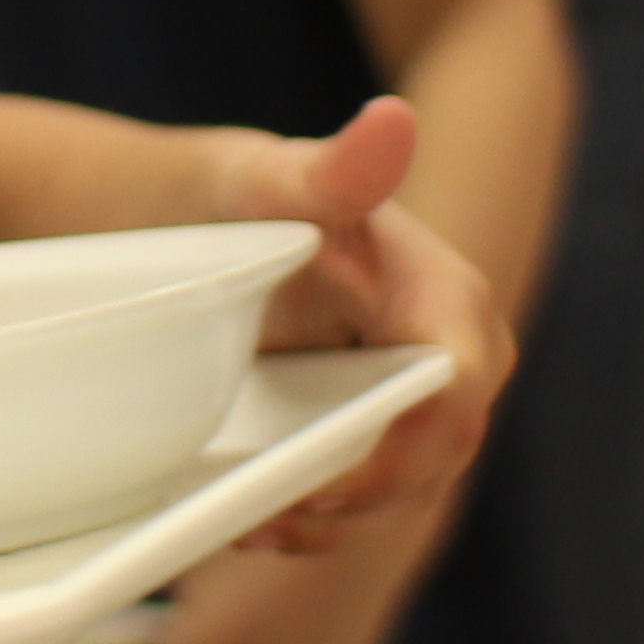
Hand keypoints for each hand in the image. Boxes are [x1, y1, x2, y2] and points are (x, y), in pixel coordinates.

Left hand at [195, 97, 506, 548]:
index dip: (406, 447)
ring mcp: (408, 402)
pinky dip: (310, 520)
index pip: (459, 389)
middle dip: (361, 498)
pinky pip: (360, 499)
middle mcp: (445, 356)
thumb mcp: (266, 178)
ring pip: (398, 493)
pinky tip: (249, 520)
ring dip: (328, 522)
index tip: (327, 479)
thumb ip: (332, 168)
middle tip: (268, 514)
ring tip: (248, 523)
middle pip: (434, 457)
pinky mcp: (368, 433)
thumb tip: (393, 120)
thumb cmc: (234, 194)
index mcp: (445, 298)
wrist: (184, 229)